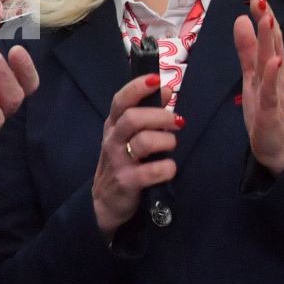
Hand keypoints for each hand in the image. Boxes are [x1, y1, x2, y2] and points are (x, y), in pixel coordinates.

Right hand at [92, 73, 180, 233]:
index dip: (137, 88)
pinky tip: (169, 169)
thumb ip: (146, 114)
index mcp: (113, 125)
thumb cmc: (124, 163)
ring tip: (171, 146)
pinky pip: (151, 171)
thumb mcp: (128, 137)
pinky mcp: (127, 182)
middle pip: (133, 118)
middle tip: (177, 122)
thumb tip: (167, 89)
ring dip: (166, 141)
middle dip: (160, 117)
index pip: (120, 100)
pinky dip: (167, 168)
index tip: (156, 80)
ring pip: (143, 142)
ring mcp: (118, 162)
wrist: (107, 202)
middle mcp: (112, 140)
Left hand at [234, 0, 283, 175]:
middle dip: (268, 23)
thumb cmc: (266, 111)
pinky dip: (272, 77)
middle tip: (262, 0)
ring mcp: (275, 94)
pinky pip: (272, 93)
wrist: (278, 149)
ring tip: (269, 22)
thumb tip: (241, 19)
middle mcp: (275, 77)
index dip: (263, 17)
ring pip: (273, 65)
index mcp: (269, 68)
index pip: (269, 39)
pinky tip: (274, 62)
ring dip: (272, 43)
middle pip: (273, 46)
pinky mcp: (271, 112)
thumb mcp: (252, 76)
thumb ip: (247, 50)